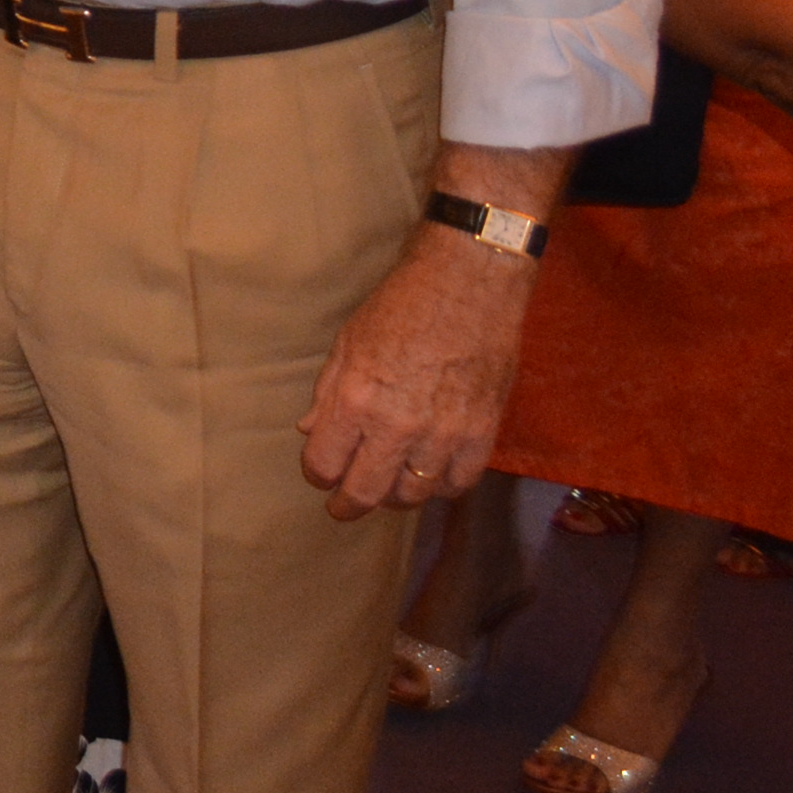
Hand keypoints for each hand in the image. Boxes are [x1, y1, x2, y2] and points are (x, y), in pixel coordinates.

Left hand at [300, 232, 533, 518]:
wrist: (467, 285)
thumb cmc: (401, 306)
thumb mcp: (348, 342)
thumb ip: (328, 393)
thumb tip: (310, 431)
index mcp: (356, 400)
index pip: (325, 465)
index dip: (317, 474)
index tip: (320, 473)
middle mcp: (397, 426)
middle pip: (366, 493)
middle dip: (348, 504)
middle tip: (344, 507)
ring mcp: (443, 434)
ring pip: (413, 495)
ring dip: (395, 495)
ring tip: (388, 487)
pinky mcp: (482, 433)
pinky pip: (459, 483)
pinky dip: (442, 486)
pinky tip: (431, 476)